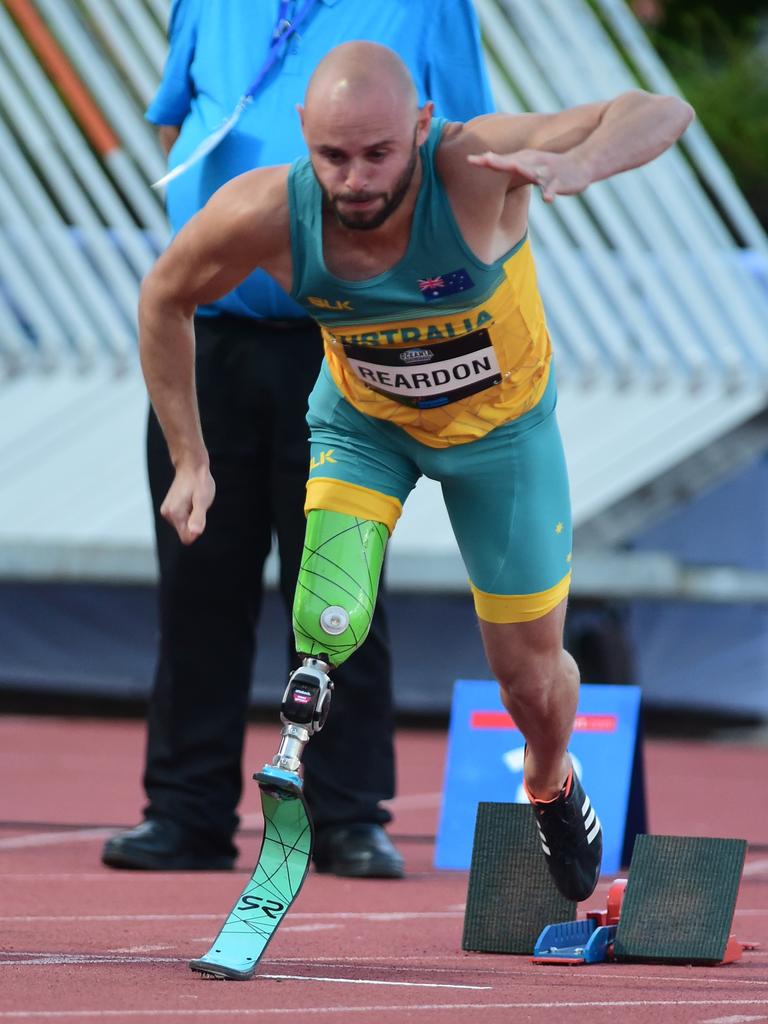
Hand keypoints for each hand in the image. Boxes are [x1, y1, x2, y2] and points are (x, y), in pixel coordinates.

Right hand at [160, 461, 215, 543]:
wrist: (191, 466)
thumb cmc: (199, 482)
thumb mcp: (203, 500)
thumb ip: (198, 517)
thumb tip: (195, 533)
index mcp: (174, 514)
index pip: (187, 538)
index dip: (197, 530)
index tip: (200, 513)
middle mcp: (167, 514)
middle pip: (185, 532)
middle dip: (195, 521)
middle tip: (198, 504)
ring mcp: (167, 511)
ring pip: (184, 525)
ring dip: (192, 516)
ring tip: (194, 500)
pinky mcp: (169, 508)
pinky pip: (182, 519)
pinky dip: (189, 512)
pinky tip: (191, 499)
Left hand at [467, 148, 591, 202]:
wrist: (580, 165)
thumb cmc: (548, 167)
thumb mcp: (526, 164)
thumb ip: (508, 164)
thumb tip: (486, 159)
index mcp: (523, 160)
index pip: (501, 160)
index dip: (485, 161)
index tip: (468, 160)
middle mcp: (532, 163)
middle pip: (513, 163)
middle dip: (499, 161)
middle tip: (484, 159)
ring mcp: (545, 172)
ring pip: (533, 172)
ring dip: (524, 170)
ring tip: (514, 168)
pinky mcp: (558, 182)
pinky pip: (552, 189)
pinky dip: (549, 194)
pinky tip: (546, 199)